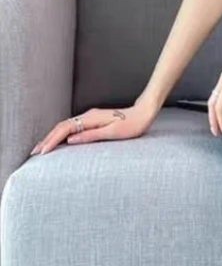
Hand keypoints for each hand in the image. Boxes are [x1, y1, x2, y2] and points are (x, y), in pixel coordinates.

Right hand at [29, 103, 155, 155]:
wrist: (144, 113)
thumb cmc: (132, 125)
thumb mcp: (113, 132)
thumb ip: (91, 136)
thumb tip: (70, 140)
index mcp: (91, 119)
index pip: (65, 129)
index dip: (52, 141)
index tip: (42, 152)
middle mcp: (87, 116)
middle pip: (61, 127)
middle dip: (47, 139)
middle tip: (34, 152)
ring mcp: (90, 118)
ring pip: (66, 127)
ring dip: (53, 137)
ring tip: (42, 149)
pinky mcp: (93, 121)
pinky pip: (73, 128)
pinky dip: (62, 135)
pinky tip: (59, 142)